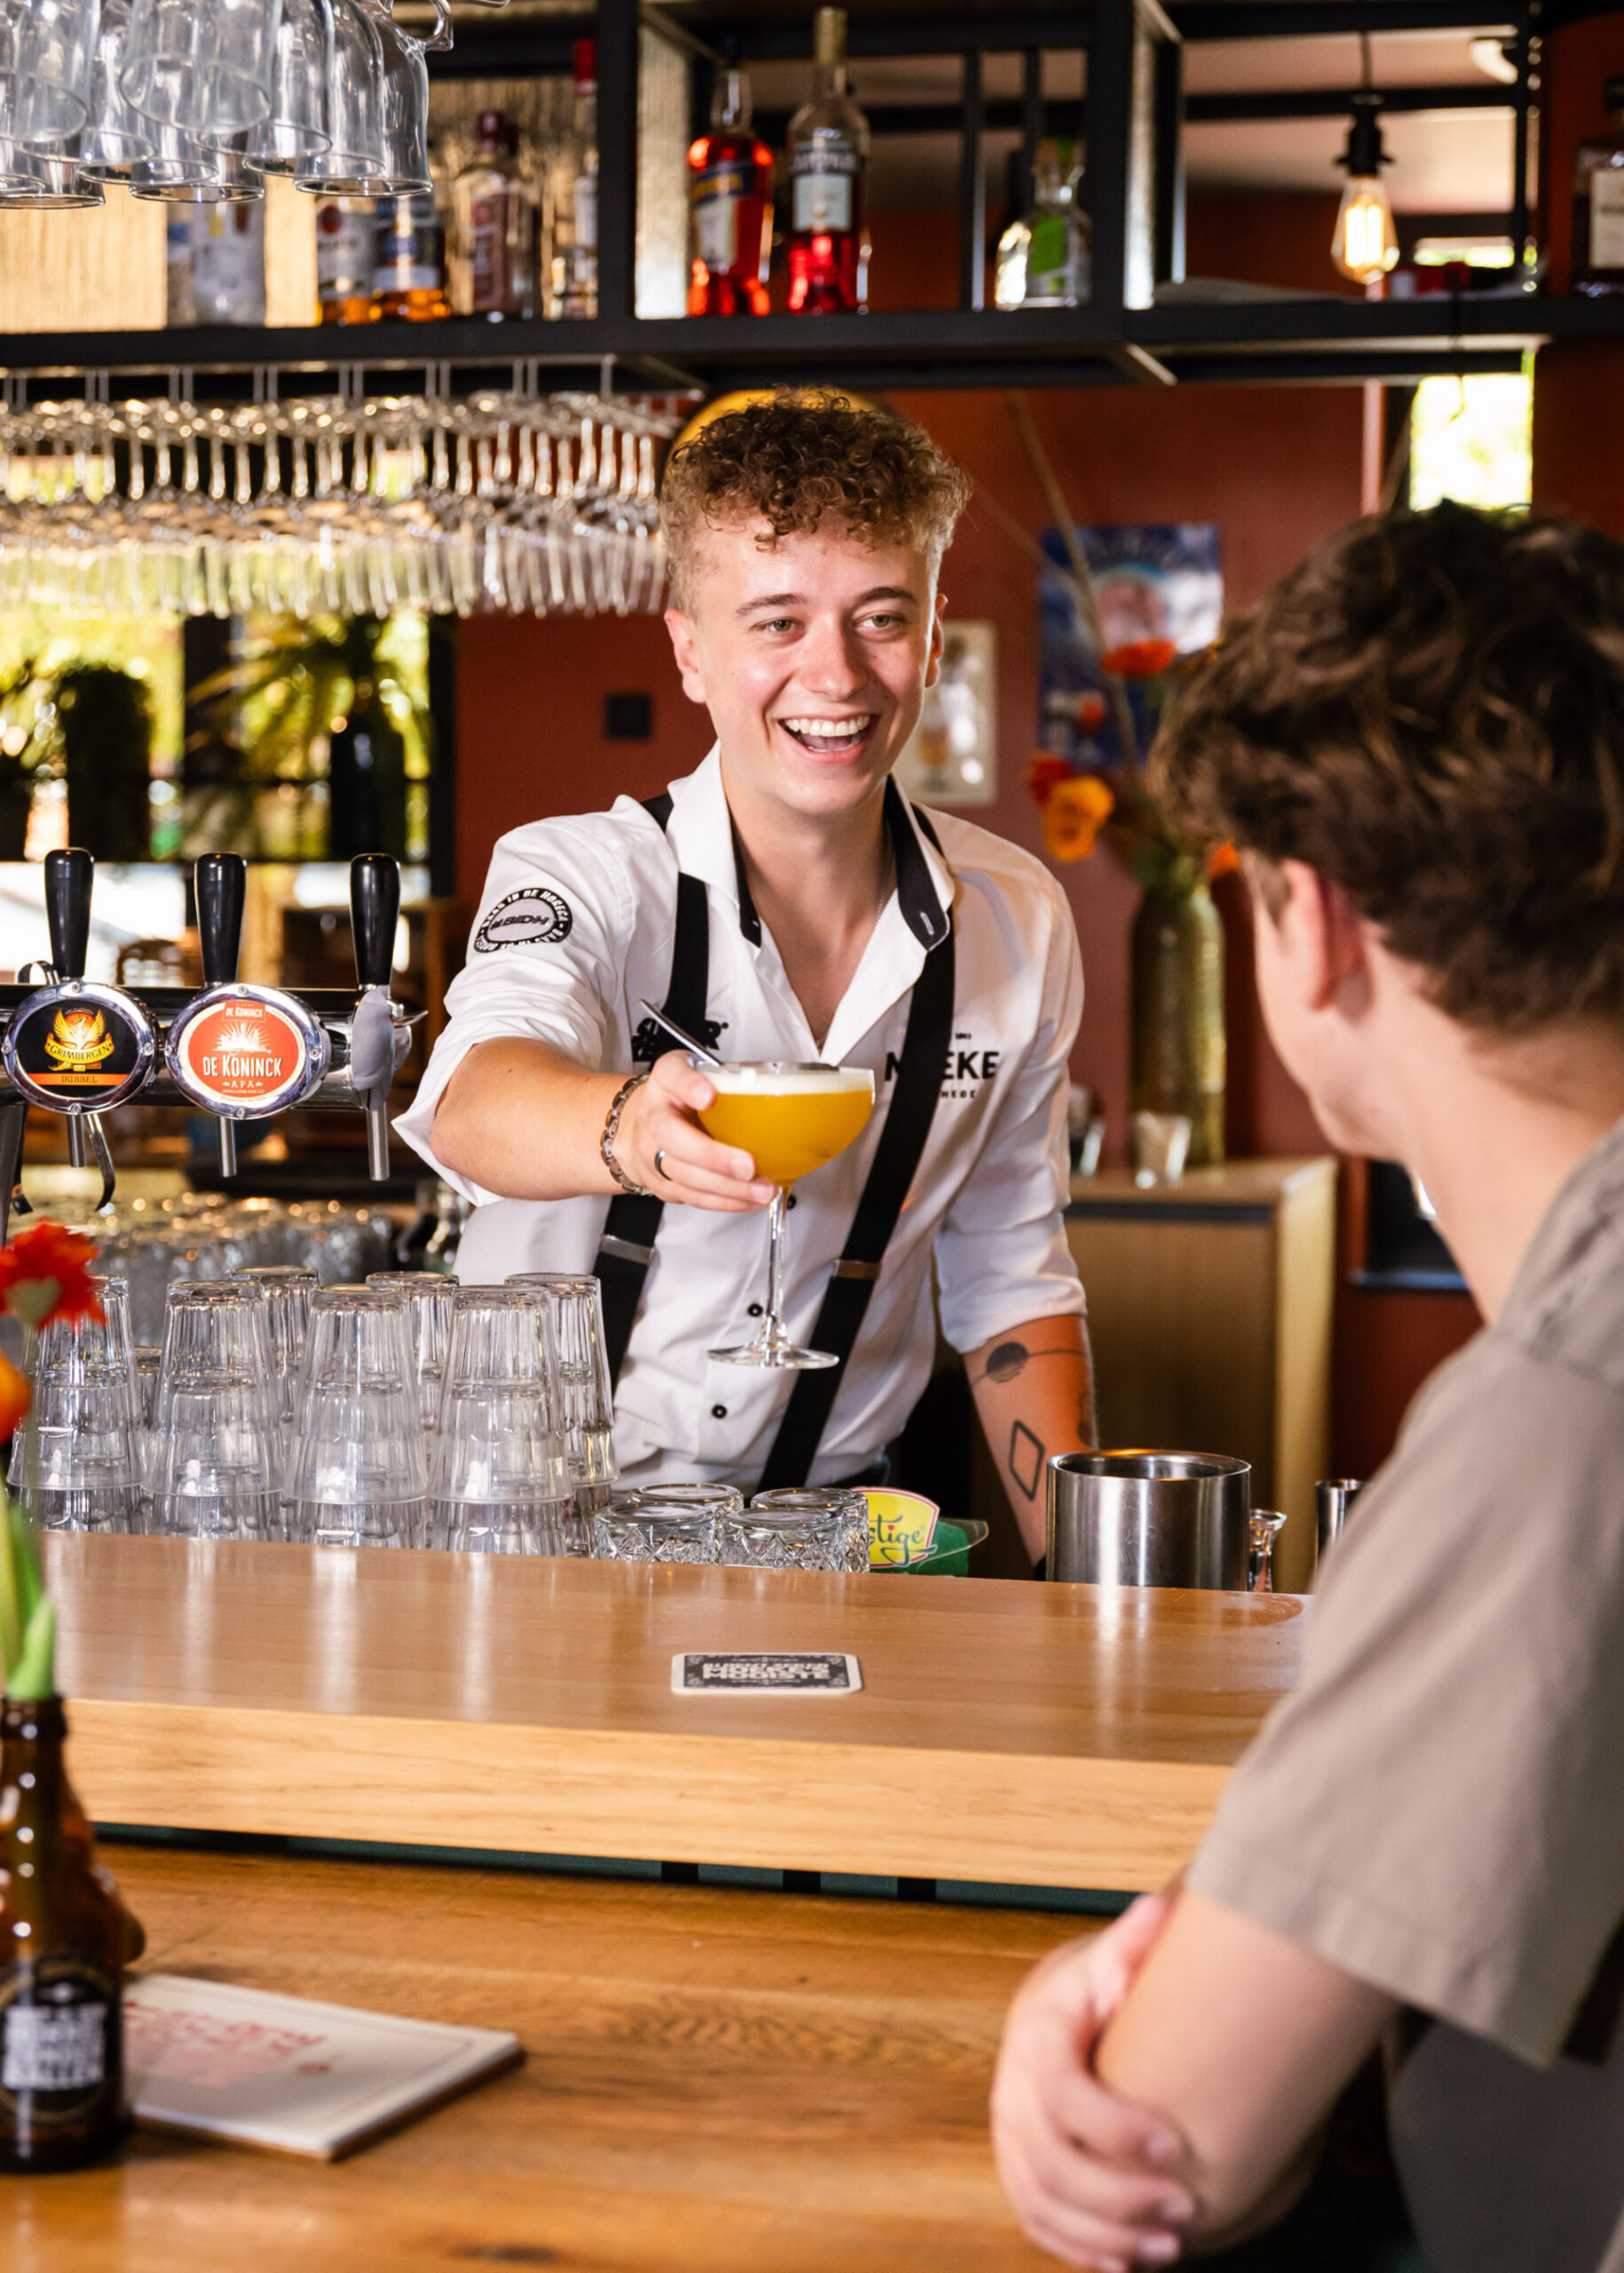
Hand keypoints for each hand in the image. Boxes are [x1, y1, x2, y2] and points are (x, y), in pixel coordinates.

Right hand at [615, 1051, 776, 1213]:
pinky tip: (749, 1199)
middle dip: (713, 1156)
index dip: (689, 1086)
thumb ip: (729, 1079)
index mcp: (666, 1081)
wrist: (644, 1127)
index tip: (708, 1095)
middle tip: (747, 1165)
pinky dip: (725, 1201)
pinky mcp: (664, 1183)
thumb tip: (773, 1094)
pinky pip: (693, 1196)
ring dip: (728, 1187)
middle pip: (673, 1138)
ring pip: (686, 1175)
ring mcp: (653, 1153)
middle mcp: (653, 1116)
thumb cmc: (681, 1098)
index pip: (671, 1075)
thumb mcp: (701, 1074)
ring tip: (762, 1189)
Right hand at [992, 1894, 1193, 2270]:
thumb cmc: (1097, 1990)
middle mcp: (1012, 2092)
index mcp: (1037, 2038)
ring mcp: (1011, 2137)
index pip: (1063, 2096)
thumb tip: (1160, 1911)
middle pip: (1052, 2164)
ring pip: (1043, 2203)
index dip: (1115, 2129)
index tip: (1176, 2144)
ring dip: (1104, 2236)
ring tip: (1170, 2247)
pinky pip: (1036, 2221)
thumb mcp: (1112, 1960)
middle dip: (1119, 2196)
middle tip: (1185, 2207)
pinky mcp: (1019, 2169)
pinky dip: (1077, 2250)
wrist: (1058, 2012)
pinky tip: (1124, 2265)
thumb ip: (1134, 1943)